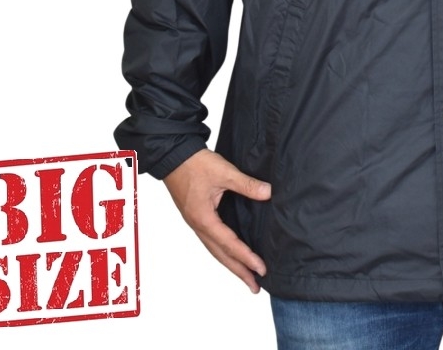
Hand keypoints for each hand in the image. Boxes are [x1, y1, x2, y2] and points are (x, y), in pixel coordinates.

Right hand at [163, 148, 271, 292]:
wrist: (174, 156)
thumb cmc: (195, 164)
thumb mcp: (224, 172)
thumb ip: (246, 184)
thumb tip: (268, 193)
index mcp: (204, 218)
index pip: (229, 244)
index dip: (246, 257)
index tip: (261, 269)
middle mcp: (198, 225)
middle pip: (221, 255)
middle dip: (239, 271)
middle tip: (255, 287)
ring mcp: (196, 222)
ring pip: (215, 250)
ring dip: (231, 264)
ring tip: (245, 276)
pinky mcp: (196, 216)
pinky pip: (211, 241)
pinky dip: (223, 251)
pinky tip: (230, 253)